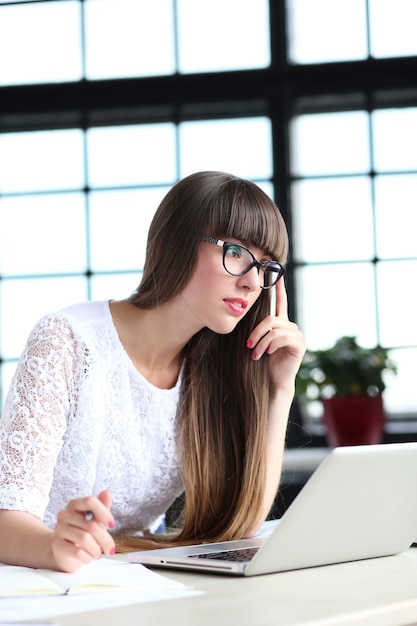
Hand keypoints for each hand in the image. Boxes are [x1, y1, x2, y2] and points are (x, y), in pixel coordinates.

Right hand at [50, 489, 115, 571]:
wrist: (65, 553)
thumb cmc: (83, 533)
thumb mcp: (95, 520)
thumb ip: (102, 506)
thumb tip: (107, 492)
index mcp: (75, 505)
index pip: (90, 501)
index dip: (104, 513)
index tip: (112, 525)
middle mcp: (65, 514)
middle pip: (91, 525)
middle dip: (105, 539)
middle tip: (110, 548)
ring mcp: (59, 529)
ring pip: (84, 538)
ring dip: (96, 550)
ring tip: (98, 553)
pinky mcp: (57, 545)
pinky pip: (77, 552)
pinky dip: (87, 557)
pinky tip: (89, 558)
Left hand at [246, 278, 305, 393]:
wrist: (273, 381)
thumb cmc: (263, 363)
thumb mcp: (258, 342)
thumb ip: (259, 328)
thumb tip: (248, 313)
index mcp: (281, 324)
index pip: (280, 302)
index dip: (279, 288)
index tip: (278, 272)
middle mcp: (290, 326)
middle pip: (271, 319)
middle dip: (256, 331)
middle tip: (248, 345)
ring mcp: (297, 335)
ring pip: (274, 329)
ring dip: (260, 342)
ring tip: (255, 354)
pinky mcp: (300, 344)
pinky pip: (281, 337)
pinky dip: (270, 345)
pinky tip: (267, 354)